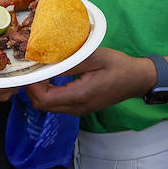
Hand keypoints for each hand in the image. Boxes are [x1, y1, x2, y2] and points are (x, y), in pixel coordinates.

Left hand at [24, 48, 153, 115]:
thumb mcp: (93, 58)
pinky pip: (57, 105)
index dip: (32, 85)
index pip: (44, 98)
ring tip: (39, 71)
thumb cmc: (119, 66)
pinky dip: (48, 93)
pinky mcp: (81, 108)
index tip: (31, 69)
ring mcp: (79, 110)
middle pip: (42, 105)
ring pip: (48, 106)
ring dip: (39, 91)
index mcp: (80, 96)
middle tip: (32, 69)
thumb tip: (46, 61)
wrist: (137, 79)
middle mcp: (77, 107)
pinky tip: (50, 77)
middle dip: (32, 88)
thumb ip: (69, 62)